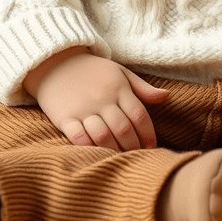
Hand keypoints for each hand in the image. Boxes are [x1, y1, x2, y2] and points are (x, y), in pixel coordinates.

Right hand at [24, 47, 168, 150]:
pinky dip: (89, 148)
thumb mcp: (119, 73)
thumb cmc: (92, 70)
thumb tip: (166, 97)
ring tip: (120, 158)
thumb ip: (142, 88)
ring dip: (114, 150)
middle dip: (133, 146)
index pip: (139, 114)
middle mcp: (101, 99)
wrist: (55, 62)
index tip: (151, 147)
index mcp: (118, 88)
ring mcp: (82, 109)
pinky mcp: (64, 118)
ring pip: (103, 135)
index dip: (148, 134)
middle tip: (137, 157)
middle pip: (123, 128)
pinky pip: (78, 137)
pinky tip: (97, 154)